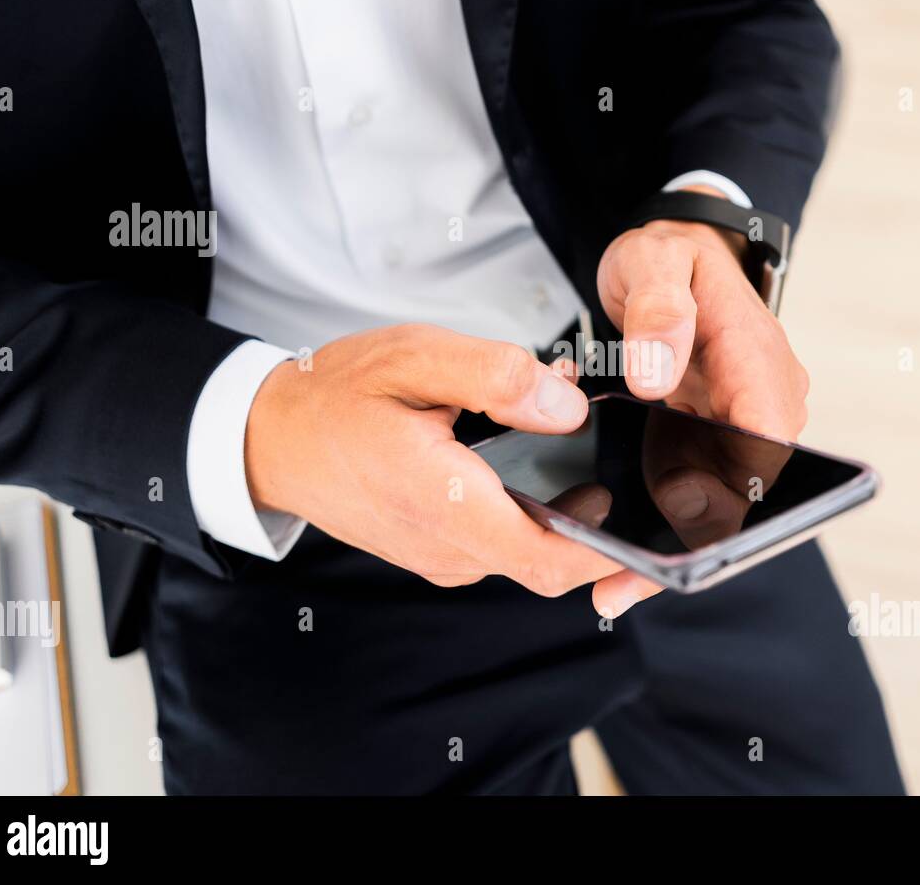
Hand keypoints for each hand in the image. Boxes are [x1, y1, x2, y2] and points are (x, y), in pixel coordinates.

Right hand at [243, 324, 626, 599]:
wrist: (270, 439)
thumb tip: (568, 408)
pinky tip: (527, 470)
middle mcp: (445, 547)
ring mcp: (438, 557)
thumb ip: (497, 377)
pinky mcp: (433, 551)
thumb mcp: (416, 358)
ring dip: (557, 517)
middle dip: (592, 525)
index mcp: (445, 503)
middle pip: (546, 562)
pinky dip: (525, 516)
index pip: (548, 561)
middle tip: (613, 467)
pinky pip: (496, 546)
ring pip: (523, 554)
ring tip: (571, 455)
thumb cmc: (336, 396)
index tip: (649, 531)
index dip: (608, 556)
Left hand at [594, 187, 810, 611]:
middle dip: (694, 544)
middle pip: (749, 492)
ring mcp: (744, 422)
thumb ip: (657, 311)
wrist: (678, 252)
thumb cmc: (673, 254)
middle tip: (624, 582)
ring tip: (612, 581)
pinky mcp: (719, 435)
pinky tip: (620, 550)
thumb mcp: (654, 263)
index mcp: (759, 363)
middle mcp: (766, 400)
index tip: (679, 539)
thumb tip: (656, 374)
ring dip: (676, 543)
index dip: (731, 503)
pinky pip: (703, 487)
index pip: (768, 448)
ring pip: (725, 500)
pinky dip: (666, 519)